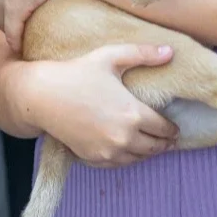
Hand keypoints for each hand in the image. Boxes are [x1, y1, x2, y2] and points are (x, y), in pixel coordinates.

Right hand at [24, 44, 179, 166]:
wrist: (42, 96)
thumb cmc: (77, 73)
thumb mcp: (110, 57)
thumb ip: (143, 54)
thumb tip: (171, 51)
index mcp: (133, 113)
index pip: (164, 128)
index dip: (172, 129)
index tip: (175, 128)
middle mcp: (124, 137)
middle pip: (154, 147)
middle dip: (164, 144)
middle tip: (169, 141)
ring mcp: (108, 151)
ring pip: (137, 159)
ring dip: (147, 153)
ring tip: (151, 146)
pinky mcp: (93, 157)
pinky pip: (118, 164)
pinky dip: (126, 159)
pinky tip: (128, 152)